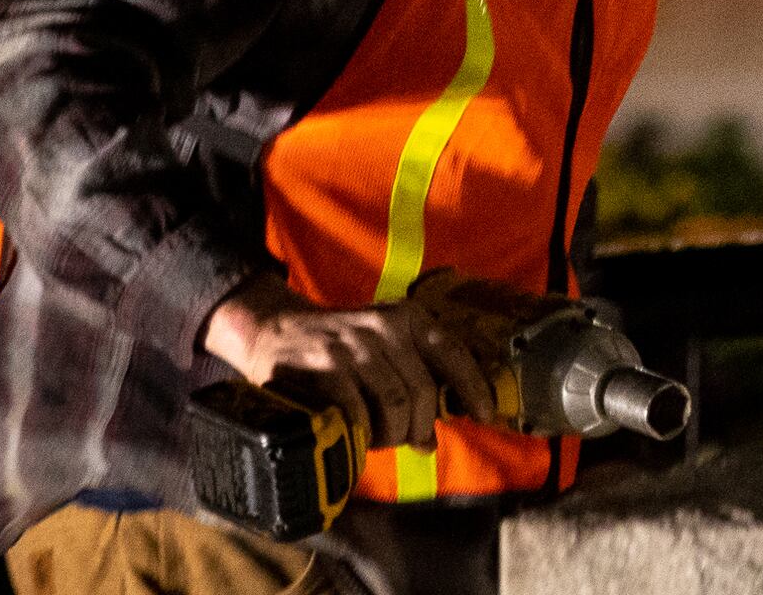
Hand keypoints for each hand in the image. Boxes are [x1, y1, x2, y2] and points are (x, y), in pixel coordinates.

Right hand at [203, 273, 497, 452]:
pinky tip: (357, 438)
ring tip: (382, 441)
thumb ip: (413, 375)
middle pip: (424, 390)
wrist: (275, 331)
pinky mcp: (325, 367)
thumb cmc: (338, 347)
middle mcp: (385, 327)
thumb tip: (433, 434)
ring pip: (396, 404)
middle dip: (422, 426)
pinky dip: (362, 435)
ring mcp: (354, 345)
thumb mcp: (382, 344)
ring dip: (392, 434)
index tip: (487, 416)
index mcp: (408, 318)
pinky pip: (358, 413)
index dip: (475, 388)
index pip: (454, 353)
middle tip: (414, 443)